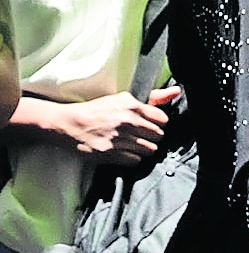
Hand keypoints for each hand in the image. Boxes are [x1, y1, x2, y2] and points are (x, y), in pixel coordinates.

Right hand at [33, 87, 175, 166]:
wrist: (67, 123)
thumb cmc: (96, 110)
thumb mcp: (123, 99)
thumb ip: (152, 98)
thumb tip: (177, 91)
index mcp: (132, 106)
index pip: (163, 119)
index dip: (157, 123)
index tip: (149, 124)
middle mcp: (127, 122)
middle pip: (159, 136)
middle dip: (151, 136)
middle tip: (139, 135)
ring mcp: (119, 139)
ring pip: (150, 150)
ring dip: (143, 148)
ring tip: (131, 144)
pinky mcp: (110, 154)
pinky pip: (135, 161)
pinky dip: (131, 158)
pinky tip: (123, 151)